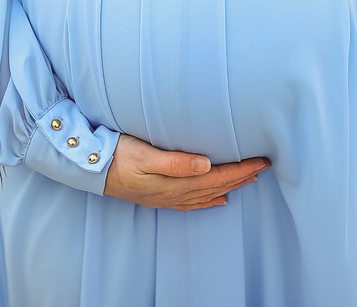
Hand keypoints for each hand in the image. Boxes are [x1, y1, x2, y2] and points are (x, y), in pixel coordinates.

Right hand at [103, 134, 269, 210]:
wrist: (92, 170)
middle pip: (217, 186)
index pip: (217, 176)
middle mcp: (175, 193)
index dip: (241, 169)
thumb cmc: (118, 156)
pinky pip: (192, 202)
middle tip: (264, 167)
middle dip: (242, 177)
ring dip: (230, 187)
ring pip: (208, 195)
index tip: (261, 161)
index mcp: (176, 182)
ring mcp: (168, 197)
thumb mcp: (145, 154)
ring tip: (249, 180)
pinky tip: (219, 200)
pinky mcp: (160, 196)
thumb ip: (176, 161)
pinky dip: (209, 201)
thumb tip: (207, 165)